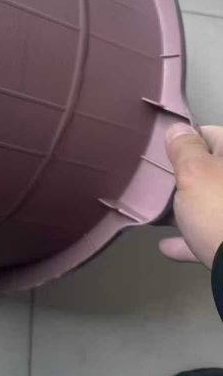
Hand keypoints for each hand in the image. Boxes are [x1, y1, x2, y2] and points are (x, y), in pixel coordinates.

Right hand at [160, 123, 222, 268]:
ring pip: (215, 204)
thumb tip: (179, 129)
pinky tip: (169, 246)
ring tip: (160, 213)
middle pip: (213, 172)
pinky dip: (194, 239)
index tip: (161, 153)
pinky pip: (215, 236)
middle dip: (187, 178)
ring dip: (190, 209)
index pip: (211, 134)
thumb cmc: (221, 210)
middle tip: (158, 183)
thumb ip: (184, 148)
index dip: (184, 141)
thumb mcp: (194, 172)